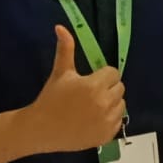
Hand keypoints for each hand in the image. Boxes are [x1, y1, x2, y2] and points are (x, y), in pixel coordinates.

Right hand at [28, 26, 126, 152]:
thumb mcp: (60, 73)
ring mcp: (107, 120)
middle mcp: (104, 103)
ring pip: (121, 104)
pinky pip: (119, 120)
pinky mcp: (108, 134)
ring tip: (91, 107)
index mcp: (94, 86)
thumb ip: (65, 49)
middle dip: (107, 87)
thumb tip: (61, 27)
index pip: (113, 73)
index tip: (89, 81)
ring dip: (111, 103)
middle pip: (119, 87)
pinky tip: (93, 119)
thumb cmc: (50, 99)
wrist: (41, 129)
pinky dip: (110, 119)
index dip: (102, 75)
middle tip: (89, 94)